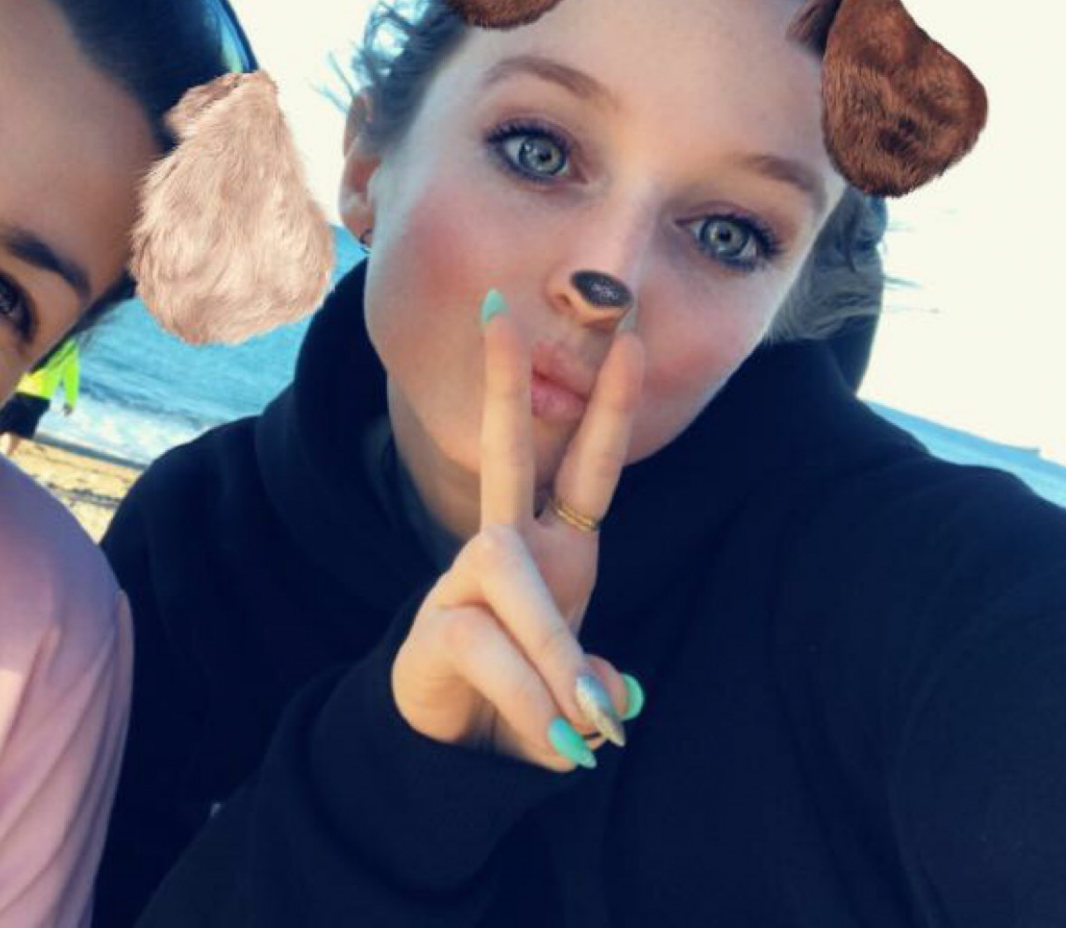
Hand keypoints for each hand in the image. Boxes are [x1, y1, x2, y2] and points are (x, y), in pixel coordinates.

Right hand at [390, 300, 644, 768]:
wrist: (454, 750)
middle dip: (507, 388)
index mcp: (557, 552)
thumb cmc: (524, 702)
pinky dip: (529, 699)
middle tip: (501, 315)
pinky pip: (489, 650)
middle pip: (506, 456)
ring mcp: (466, 583)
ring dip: (554, 656)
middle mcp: (508, 552)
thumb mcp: (578, 694)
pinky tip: (554, 741)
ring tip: (588, 724)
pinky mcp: (436, 627)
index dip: (609, 410)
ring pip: (510, 582)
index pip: (588, 470)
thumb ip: (593, 686)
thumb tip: (608, 703)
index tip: (630, 344)